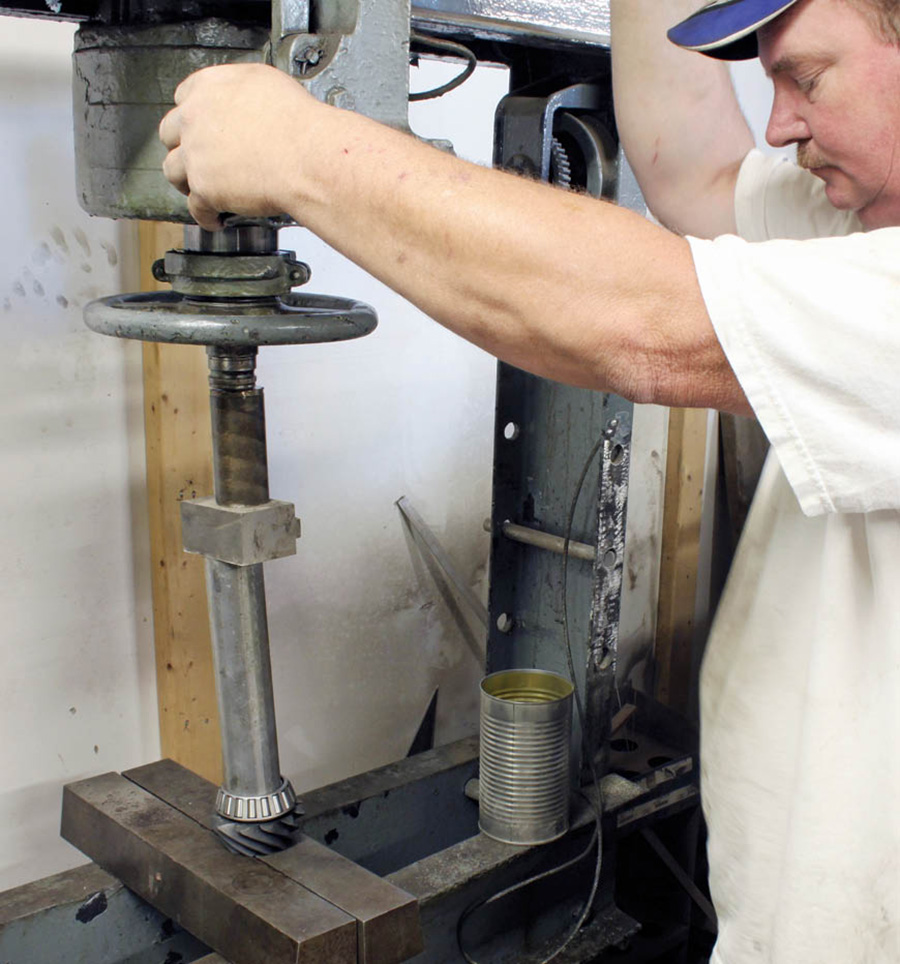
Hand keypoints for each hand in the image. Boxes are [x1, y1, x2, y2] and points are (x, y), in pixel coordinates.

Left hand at [159, 63, 318, 229]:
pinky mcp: (204, 189)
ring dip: (185, 181)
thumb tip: (244, 102)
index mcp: (209, 88)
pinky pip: (196, 208)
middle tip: (196, 156)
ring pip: (172, 171)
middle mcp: (195, 119)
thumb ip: (242, 92)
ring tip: (198, 189)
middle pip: (170, 133)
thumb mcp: (267, 84)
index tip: (201, 124)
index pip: (184, 97)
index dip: (193, 115)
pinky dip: (206, 216)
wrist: (306, 158)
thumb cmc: (297, 124)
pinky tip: (215, 218)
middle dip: (182, 146)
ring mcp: (196, 155)